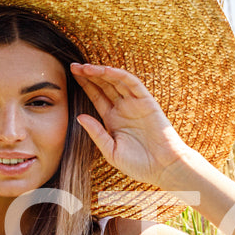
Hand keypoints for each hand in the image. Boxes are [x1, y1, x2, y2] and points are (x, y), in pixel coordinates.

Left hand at [70, 63, 193, 186]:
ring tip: (85, 67)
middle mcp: (123, 108)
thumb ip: (96, 133)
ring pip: (116, 82)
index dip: (84, 85)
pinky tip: (105, 70)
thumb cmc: (138, 164)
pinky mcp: (147, 102)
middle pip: (104, 86)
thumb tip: (79, 116)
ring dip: (101, 73)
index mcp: (112, 119)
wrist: (164, 168)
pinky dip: (119, 75)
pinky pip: (132, 84)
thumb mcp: (111, 151)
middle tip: (73, 66)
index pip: (96, 96)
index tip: (71, 76)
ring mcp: (135, 104)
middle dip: (89, 75)